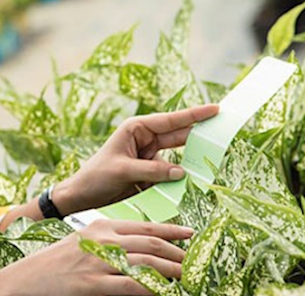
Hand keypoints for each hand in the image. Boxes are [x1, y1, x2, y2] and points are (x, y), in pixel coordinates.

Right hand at [0, 219, 193, 295]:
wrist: (23, 280)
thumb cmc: (53, 265)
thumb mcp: (81, 244)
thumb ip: (108, 244)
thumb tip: (136, 253)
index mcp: (100, 227)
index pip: (144, 226)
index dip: (171, 231)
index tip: (190, 234)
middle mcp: (102, 240)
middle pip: (150, 243)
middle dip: (176, 252)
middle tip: (194, 260)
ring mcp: (98, 261)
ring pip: (146, 262)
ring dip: (171, 270)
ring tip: (188, 276)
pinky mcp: (93, 283)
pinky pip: (131, 285)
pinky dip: (151, 288)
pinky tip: (163, 292)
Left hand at [54, 104, 218, 214]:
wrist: (81, 197)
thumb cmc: (96, 176)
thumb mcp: (122, 170)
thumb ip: (152, 170)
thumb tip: (181, 172)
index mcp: (137, 128)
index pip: (170, 120)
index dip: (194, 115)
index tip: (216, 108)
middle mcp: (145, 140)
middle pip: (179, 136)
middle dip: (200, 135)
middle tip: (223, 132)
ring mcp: (150, 157)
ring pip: (178, 158)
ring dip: (191, 162)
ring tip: (211, 161)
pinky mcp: (151, 175)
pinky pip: (171, 175)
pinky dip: (181, 180)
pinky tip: (193, 183)